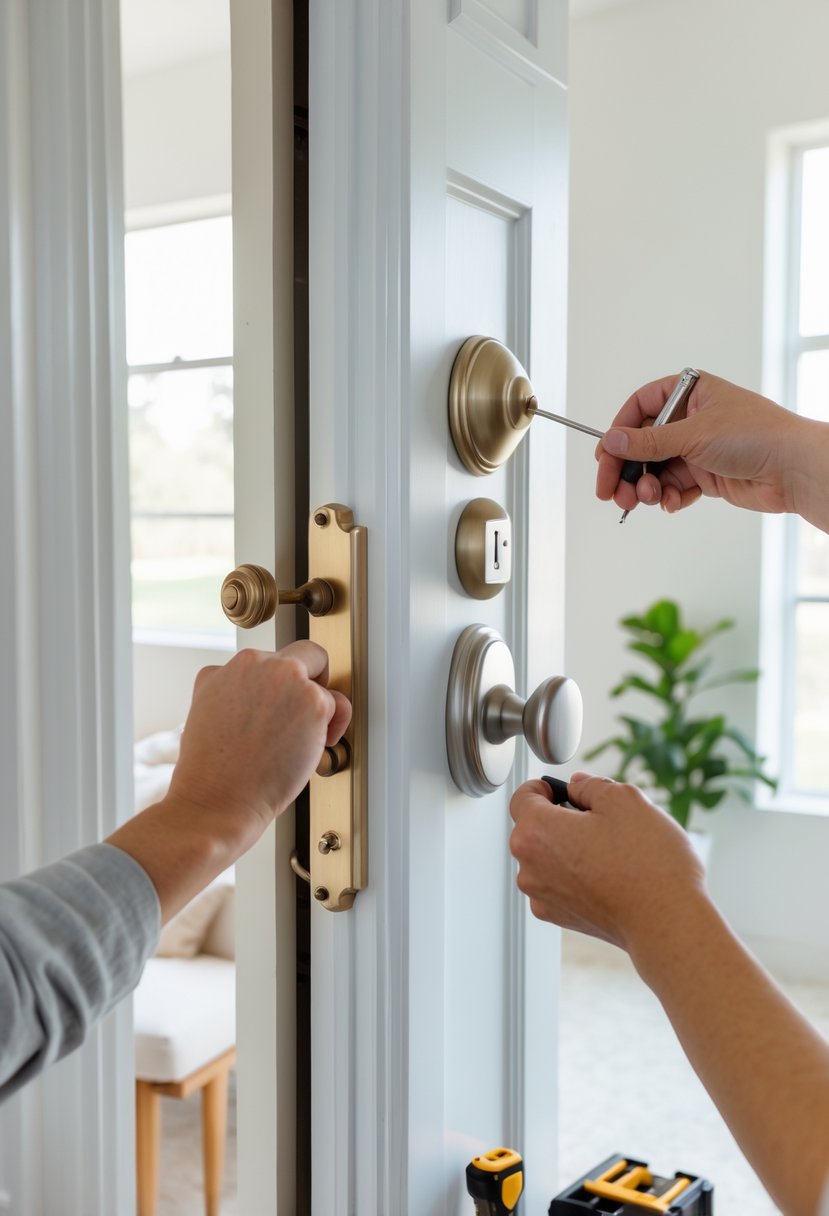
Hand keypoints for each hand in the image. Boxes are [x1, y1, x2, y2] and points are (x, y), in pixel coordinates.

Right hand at [168, 643, 351, 833]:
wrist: (217, 798)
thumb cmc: (211, 768)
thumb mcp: (204, 709)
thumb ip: (227, 687)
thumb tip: (248, 688)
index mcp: (232, 665)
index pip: (270, 661)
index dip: (277, 688)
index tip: (277, 709)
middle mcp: (259, 663)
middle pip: (305, 653)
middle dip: (311, 677)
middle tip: (304, 709)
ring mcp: (288, 678)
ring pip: (321, 680)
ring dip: (318, 707)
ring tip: (302, 738)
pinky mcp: (314, 701)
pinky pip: (338, 704)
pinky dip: (335, 725)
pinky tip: (317, 745)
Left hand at [509, 773, 704, 951]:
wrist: (668, 923)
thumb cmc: (648, 865)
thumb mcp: (624, 799)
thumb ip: (591, 785)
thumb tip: (577, 787)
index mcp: (535, 832)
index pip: (522, 797)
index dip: (544, 788)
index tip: (562, 790)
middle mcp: (529, 868)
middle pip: (535, 829)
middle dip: (562, 819)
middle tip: (601, 820)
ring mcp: (543, 897)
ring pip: (549, 858)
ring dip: (571, 849)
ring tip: (612, 852)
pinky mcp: (561, 918)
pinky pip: (560, 884)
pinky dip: (578, 876)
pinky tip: (610, 876)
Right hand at [595, 371, 828, 528]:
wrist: (793, 469)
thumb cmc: (756, 434)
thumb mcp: (693, 434)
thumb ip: (647, 441)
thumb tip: (611, 440)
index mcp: (689, 393)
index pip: (640, 406)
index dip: (620, 430)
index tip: (606, 455)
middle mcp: (691, 419)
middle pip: (643, 442)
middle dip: (627, 468)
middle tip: (611, 490)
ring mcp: (699, 448)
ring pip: (657, 469)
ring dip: (647, 487)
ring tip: (646, 499)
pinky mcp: (707, 475)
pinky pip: (675, 487)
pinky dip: (670, 497)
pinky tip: (672, 503)